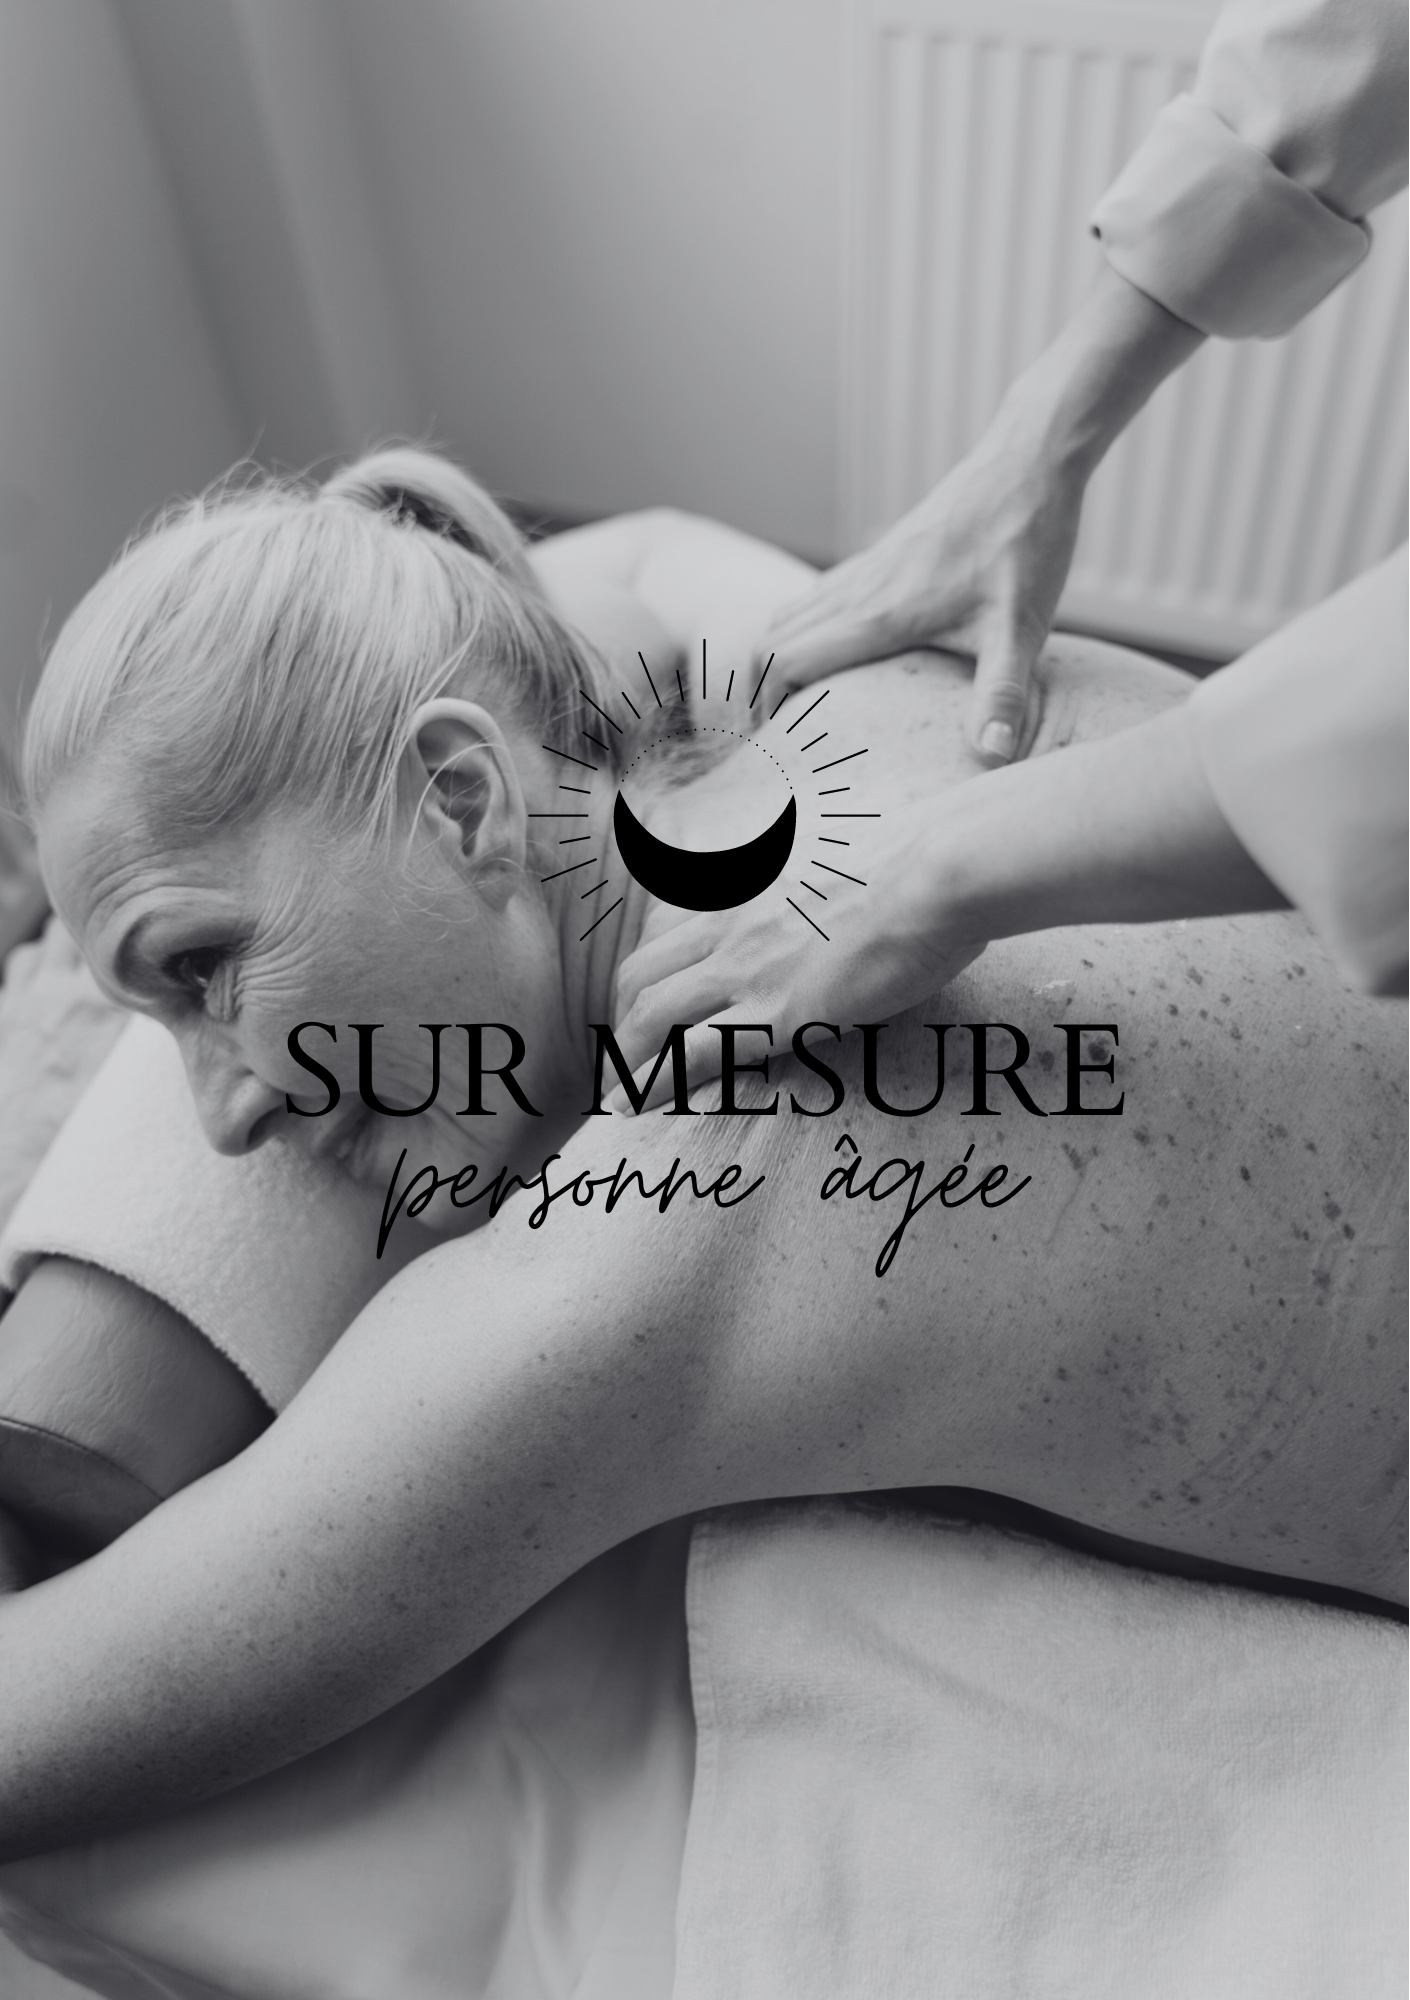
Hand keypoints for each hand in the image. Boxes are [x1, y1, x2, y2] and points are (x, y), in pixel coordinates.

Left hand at [610, 802, 985, 1107]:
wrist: (937, 877)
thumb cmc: (920, 872)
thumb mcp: (854, 873)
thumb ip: (830, 897)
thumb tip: (855, 910)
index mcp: (753, 894)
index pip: (669, 924)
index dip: (648, 965)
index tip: (643, 995)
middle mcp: (734, 927)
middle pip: (643, 969)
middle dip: (623, 1014)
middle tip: (626, 1050)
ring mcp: (748, 969)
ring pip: (651, 1010)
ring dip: (626, 1054)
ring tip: (617, 1090)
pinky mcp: (774, 1013)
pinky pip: (690, 1051)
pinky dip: (651, 1081)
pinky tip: (632, 1105)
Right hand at [759, 270, 1203, 762]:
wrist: (1030, 460)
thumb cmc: (1026, 539)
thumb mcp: (1022, 626)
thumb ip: (1003, 693)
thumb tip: (995, 755)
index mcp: (879, 613)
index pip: (787, 661)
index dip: (767, 705)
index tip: (772, 747)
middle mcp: (861, 588)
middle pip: (776, 638)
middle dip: (762, 687)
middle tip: (776, 736)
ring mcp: (870, 566)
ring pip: (796, 613)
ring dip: (783, 655)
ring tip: (797, 703)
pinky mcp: (887, 553)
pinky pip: (824, 594)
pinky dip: (810, 627)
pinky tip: (841, 651)